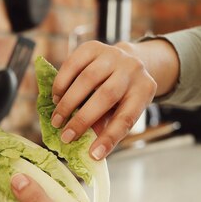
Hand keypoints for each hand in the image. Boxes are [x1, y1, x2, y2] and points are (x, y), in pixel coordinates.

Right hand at [50, 41, 157, 159]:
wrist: (128, 60)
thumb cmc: (123, 93)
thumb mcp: (123, 109)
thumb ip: (108, 124)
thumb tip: (89, 146)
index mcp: (143, 90)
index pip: (127, 118)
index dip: (110, 137)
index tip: (94, 154)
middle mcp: (132, 70)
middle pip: (106, 96)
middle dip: (82, 119)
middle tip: (66, 136)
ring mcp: (113, 55)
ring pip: (87, 79)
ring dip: (68, 102)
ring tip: (57, 119)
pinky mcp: (94, 47)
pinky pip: (73, 64)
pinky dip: (61, 82)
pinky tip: (56, 97)